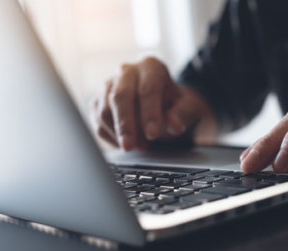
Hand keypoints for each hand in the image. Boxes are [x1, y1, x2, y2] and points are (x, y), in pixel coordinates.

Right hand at [93, 57, 216, 150]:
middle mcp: (127, 71)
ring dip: (119, 133)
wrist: (165, 108)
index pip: (148, 88)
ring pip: (104, 109)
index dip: (149, 113)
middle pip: (120, 96)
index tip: (152, 134)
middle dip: (126, 125)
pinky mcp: (97, 102)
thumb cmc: (177, 107)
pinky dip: (110, 137)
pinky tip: (125, 144)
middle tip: (132, 146)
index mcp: (151, 67)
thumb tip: (174, 126)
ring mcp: (109, 85)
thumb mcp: (190, 109)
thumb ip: (183, 115)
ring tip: (138, 147)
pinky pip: (97, 121)